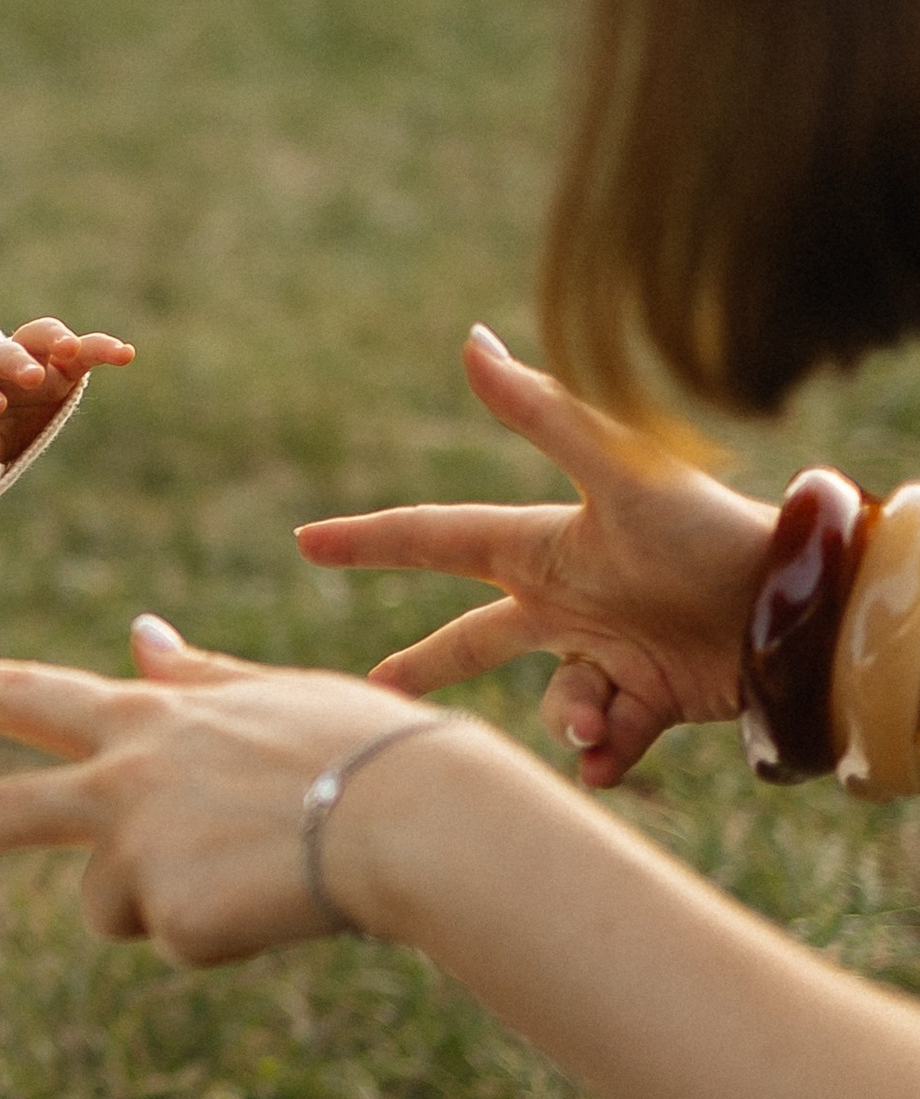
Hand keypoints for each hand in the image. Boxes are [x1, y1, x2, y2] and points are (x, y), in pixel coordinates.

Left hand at [0, 319, 132, 518]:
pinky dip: (100, 348)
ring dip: (55, 339)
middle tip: (32, 377)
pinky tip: (125, 354)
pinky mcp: (59, 364)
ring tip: (73, 349)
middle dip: (16, 362)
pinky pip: (81, 349)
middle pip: (1, 353)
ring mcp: (28, 361)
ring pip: (38, 337)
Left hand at [0, 621, 450, 960]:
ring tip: (264, 871)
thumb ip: (195, 679)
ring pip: (111, 905)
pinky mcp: (165, 920)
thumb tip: (138, 635)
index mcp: (147, 717)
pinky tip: (282, 904)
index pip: (24, 692)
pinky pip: (183, 944)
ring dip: (171, 904)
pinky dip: (230, 936)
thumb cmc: (369, 749)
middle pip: (0, 815)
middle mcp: (122, 778)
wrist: (418, 819)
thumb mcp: (275, 697)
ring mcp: (137, 851)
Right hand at [296, 325, 774, 788]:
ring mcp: (606, 655)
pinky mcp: (649, 703)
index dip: (371, 540)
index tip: (306, 540)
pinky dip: (605, 753)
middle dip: (422, 664)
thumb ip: (541, 414)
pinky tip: (612, 759)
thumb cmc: (705, 529)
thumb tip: (472, 339)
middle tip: (372, 693)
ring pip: (549, 703)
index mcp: (544, 548)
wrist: (792, 607)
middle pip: (471, 638)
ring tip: (597, 720)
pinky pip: (603, 743)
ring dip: (565, 716)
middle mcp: (567, 603)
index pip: (437, 538)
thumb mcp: (619, 470)